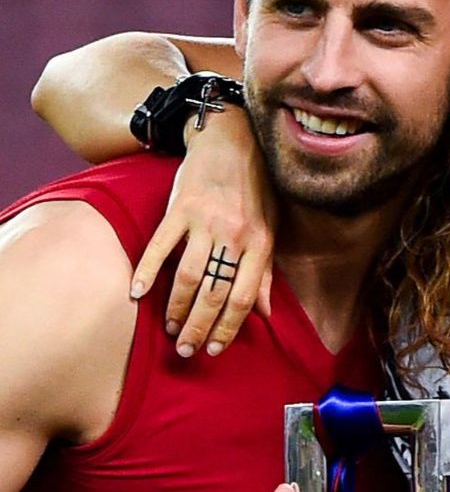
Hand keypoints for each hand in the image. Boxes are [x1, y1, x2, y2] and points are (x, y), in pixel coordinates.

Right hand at [129, 107, 276, 357]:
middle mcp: (235, 236)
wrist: (232, 141)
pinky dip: (148, 271)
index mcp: (260, 244)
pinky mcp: (179, 209)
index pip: (244, 297)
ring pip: (190, 276)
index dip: (229, 327)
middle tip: (185, 350)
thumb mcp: (270, 229)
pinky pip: (161, 246)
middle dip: (198, 327)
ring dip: (175, 308)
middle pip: (215, 293)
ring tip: (167, 330)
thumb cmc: (255, 189)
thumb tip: (266, 312)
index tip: (214, 349)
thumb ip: (266, 272)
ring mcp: (206, 222)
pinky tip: (137, 293)